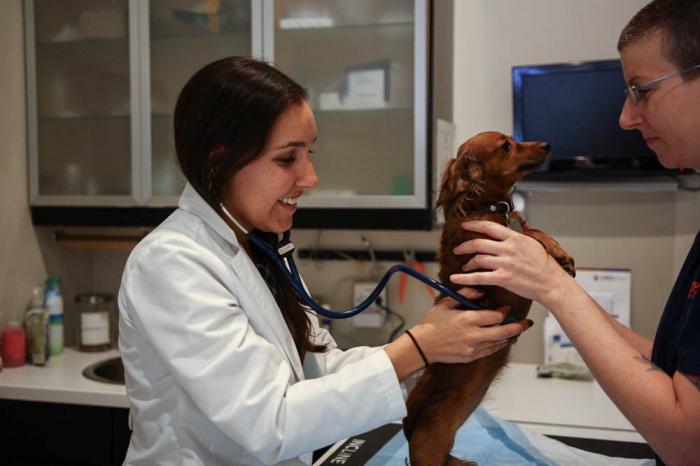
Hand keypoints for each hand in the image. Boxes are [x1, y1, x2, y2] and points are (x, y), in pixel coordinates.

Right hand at [410, 287, 532, 363]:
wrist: (422, 345)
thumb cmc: (433, 322)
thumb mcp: (447, 303)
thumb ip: (466, 294)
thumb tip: (482, 292)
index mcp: (468, 319)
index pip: (496, 317)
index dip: (506, 312)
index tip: (507, 308)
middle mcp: (473, 335)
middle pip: (504, 332)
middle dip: (518, 327)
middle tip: (526, 323)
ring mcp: (473, 348)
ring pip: (500, 343)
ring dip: (511, 337)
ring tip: (517, 331)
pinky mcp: (471, 356)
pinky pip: (491, 351)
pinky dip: (499, 345)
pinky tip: (504, 340)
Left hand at [449, 220, 571, 305]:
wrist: (551, 282)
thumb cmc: (544, 266)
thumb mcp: (531, 243)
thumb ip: (515, 238)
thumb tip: (505, 233)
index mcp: (515, 238)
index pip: (490, 227)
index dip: (474, 225)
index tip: (464, 225)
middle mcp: (508, 249)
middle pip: (479, 243)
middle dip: (464, 246)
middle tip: (457, 249)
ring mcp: (505, 263)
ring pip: (478, 259)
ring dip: (468, 263)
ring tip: (465, 266)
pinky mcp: (504, 278)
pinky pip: (479, 277)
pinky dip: (464, 278)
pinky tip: (456, 278)